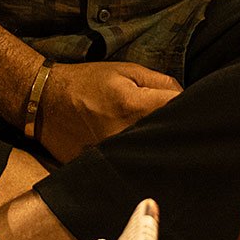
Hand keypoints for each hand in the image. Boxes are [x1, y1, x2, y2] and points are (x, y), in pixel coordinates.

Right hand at [38, 61, 180, 162]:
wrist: (45, 102)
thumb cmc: (88, 83)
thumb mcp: (126, 71)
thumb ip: (161, 83)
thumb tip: (186, 99)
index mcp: (132, 106)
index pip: (177, 110)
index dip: (190, 109)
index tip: (194, 110)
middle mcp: (125, 134)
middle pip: (168, 138)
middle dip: (176, 131)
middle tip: (177, 127)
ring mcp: (113, 155)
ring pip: (152, 155)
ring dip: (158, 146)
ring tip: (154, 138)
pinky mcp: (103, 167)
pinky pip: (132, 165)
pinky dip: (140, 159)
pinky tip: (138, 151)